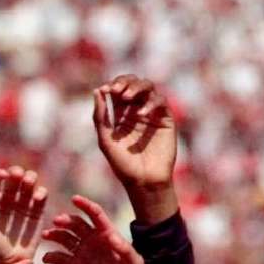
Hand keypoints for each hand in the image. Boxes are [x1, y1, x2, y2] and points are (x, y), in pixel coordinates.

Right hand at [41, 196, 147, 263]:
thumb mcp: (135, 263)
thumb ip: (125, 249)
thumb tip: (111, 237)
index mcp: (107, 234)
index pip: (95, 215)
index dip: (85, 205)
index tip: (75, 198)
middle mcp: (92, 240)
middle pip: (76, 224)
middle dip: (65, 220)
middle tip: (56, 221)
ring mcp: (82, 253)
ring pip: (64, 238)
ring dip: (54, 235)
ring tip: (46, 236)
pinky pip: (59, 259)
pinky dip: (51, 257)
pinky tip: (46, 259)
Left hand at [94, 75, 175, 190]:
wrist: (143, 181)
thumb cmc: (122, 164)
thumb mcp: (106, 139)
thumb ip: (100, 116)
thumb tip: (97, 91)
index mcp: (120, 114)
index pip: (118, 90)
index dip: (113, 85)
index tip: (106, 90)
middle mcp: (136, 110)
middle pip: (133, 83)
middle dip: (125, 82)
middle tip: (117, 90)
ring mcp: (152, 114)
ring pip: (148, 87)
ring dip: (137, 87)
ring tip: (127, 96)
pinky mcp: (166, 119)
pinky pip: (161, 101)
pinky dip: (151, 103)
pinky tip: (140, 114)